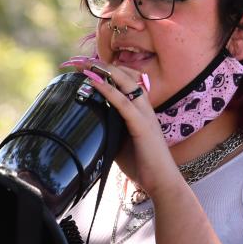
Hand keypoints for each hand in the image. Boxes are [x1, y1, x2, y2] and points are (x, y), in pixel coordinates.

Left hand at [60, 57, 179, 196]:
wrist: (162, 183)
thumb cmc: (143, 166)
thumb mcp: (120, 144)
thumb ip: (110, 131)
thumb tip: (90, 126)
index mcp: (142, 111)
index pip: (127, 81)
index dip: (109, 71)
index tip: (88, 66)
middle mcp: (145, 108)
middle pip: (127, 75)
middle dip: (103, 65)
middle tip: (81, 60)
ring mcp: (145, 115)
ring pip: (127, 82)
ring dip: (105, 71)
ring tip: (86, 64)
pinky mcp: (142, 126)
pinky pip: (123, 103)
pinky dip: (107, 90)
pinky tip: (94, 82)